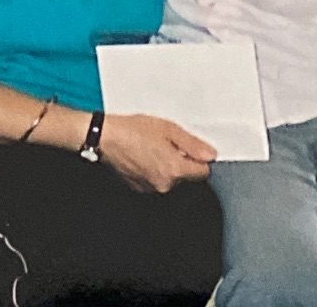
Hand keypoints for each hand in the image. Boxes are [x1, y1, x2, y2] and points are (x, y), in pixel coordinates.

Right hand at [100, 113, 216, 192]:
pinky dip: (153, 170)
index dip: (198, 158)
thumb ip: (192, 144)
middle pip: (186, 176)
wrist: (106, 138)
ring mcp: (150, 188)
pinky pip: (155, 181)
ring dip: (167, 166)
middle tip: (167, 143)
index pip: (203, 172)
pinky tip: (144, 155)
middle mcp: (164, 184)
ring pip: (170, 179)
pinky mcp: (139, 188)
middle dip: (181, 161)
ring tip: (153, 147)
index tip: (191, 148)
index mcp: (175, 169)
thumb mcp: (169, 129)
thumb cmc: (134, 130)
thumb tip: (210, 155)